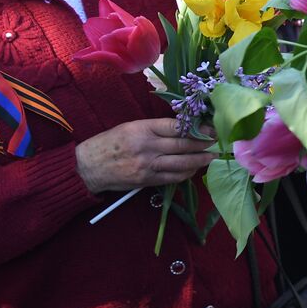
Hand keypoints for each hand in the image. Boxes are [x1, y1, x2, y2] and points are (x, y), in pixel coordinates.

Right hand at [75, 118, 215, 193]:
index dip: (197, 128)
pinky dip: (186, 173)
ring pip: (182, 163)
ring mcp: (148, 165)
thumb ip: (155, 128)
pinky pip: (173, 177)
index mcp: (143, 129)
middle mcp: (147, 146)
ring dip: (200, 160)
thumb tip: (183, 128)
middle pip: (184, 145)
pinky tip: (194, 169)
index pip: (176, 127)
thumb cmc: (110, 143)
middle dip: (204, 144)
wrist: (88, 166)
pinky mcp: (147, 180)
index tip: (210, 128)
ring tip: (212, 157)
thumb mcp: (130, 127)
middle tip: (218, 142)